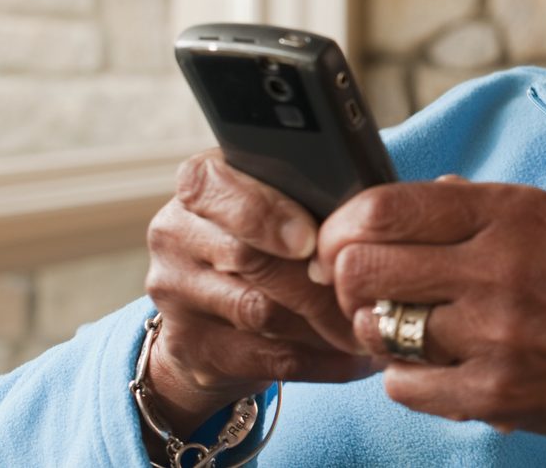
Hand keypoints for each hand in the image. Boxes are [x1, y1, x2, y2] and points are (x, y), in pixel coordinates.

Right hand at [140, 150, 382, 432]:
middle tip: (366, 292)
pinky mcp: (189, 347)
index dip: (264, 212)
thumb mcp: (282, 208)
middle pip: (245, 255)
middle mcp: (175, 233)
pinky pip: (265, 357)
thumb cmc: (272, 245)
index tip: (310, 240)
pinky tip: (355, 360)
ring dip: (325, 323)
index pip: (214, 184)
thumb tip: (371, 215)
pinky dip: (320, 360)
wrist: (215, 318)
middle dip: (314, 280)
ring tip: (371, 326)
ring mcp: (174, 293)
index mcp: (200, 186)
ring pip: (259, 311)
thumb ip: (312, 200)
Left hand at [317, 178, 545, 465]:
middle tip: (362, 289)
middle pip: (361, 265)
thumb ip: (499, 208)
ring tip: (408, 328)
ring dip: (379, 328)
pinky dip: (409, 377)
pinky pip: (403, 384)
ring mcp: (495, 334)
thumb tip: (433, 190)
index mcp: (517, 214)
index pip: (386, 206)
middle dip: (347, 277)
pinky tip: (440, 368)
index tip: (341, 239)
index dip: (343, 224)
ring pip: (376, 326)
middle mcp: (499, 267)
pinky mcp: (495, 393)